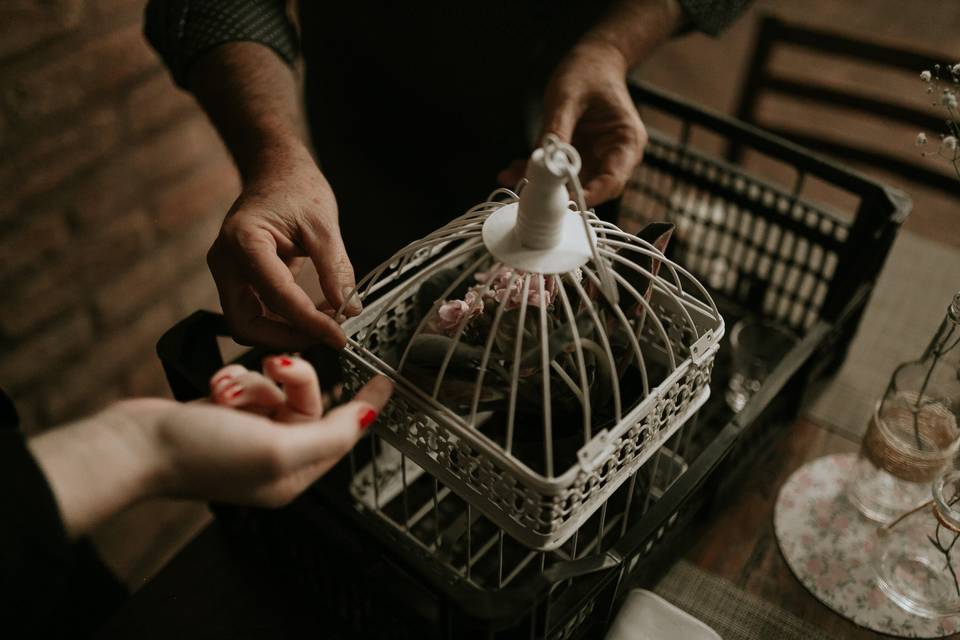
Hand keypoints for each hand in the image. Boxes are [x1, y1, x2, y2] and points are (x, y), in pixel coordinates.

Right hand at [139, 356, 390, 506]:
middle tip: (275, 366)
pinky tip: (213, 388)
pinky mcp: (224, 414)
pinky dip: (232, 379)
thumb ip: (330, 434)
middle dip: (290, 380)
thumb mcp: (278, 448)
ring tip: (226, 390)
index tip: (386, 381)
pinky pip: (247, 383)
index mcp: (293, 475)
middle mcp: (274, 456)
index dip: (366, 406)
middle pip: (307, 402)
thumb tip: (369, 419)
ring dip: (252, 381)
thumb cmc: (201, 455)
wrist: (134, 446)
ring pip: (275, 387)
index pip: (344, 435)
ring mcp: (247, 434)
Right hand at [207, 142, 360, 349]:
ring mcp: (227, 274)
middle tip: (327, 335)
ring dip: (285, 334)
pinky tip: (310, 316)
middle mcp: (225, 261)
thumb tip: (349, 309)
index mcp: (243, 240)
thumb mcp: (323, 225)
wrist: (276, 172)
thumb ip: (335, 269)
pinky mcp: (238, 281)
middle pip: (247, 324)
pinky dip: (282, 323)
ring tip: (323, 325)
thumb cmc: (295, 189)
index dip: (309, 322)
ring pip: (248, 325)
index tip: (338, 336)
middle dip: (288, 337)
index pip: (276, 296)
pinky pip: (255, 314)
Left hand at [498, 42, 646, 206]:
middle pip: (594, 187)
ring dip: (545, 184)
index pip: (613, 179)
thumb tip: (546, 161)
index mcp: (626, 140)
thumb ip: (558, 129)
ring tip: (517, 178)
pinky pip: (559, 171)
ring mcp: (596, 156)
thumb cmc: (589, 71)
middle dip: (564, 192)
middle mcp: (615, 153)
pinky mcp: (579, 154)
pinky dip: (539, 172)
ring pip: (572, 182)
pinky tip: (515, 171)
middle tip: (535, 193)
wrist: (594, 59)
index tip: (566, 200)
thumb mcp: (568, 97)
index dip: (591, 194)